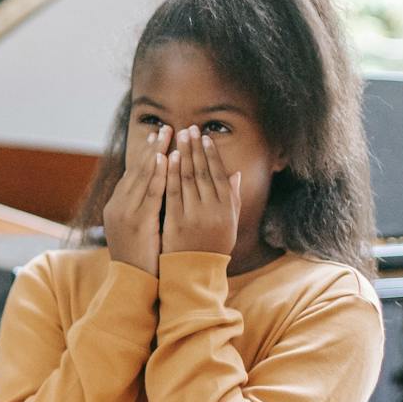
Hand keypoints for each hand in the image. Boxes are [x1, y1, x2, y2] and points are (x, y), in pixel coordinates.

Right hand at [102, 125, 168, 275]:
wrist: (131, 284)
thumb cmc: (140, 260)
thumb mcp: (139, 231)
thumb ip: (143, 211)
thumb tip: (156, 193)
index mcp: (117, 208)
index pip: (131, 175)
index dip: (144, 155)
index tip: (155, 138)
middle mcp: (118, 206)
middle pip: (135, 170)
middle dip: (150, 148)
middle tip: (163, 128)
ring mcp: (125, 213)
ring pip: (141, 176)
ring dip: (155, 152)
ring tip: (166, 134)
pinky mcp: (137, 221)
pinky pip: (149, 192)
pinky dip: (156, 173)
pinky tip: (164, 157)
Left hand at [161, 126, 242, 257]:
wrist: (194, 273)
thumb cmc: (213, 246)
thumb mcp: (230, 224)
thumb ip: (233, 199)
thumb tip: (235, 173)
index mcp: (227, 209)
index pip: (220, 174)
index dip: (212, 154)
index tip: (204, 137)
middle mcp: (213, 210)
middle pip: (203, 172)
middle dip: (195, 148)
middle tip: (189, 128)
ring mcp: (194, 216)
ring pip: (188, 179)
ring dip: (183, 155)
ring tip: (178, 136)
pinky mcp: (175, 222)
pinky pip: (172, 194)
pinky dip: (170, 174)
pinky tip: (167, 158)